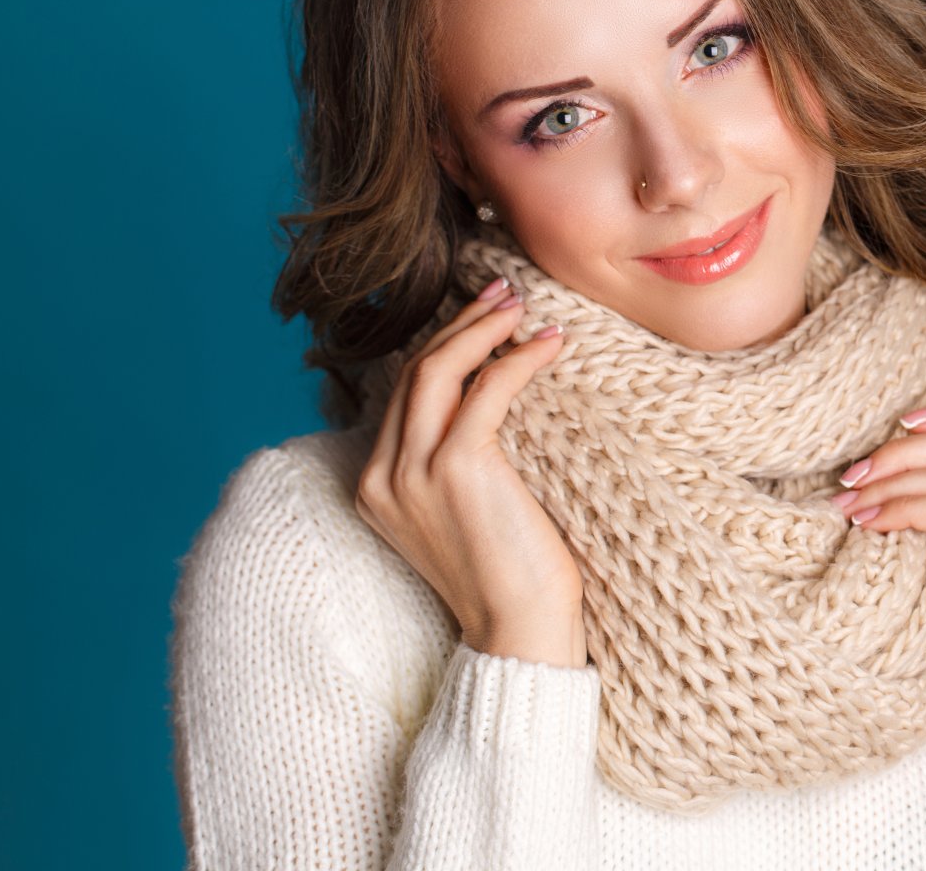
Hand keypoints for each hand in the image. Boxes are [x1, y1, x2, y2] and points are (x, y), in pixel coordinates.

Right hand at [355, 276, 585, 666]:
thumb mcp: (467, 514)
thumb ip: (456, 462)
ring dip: (482, 329)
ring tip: (521, 305)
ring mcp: (413, 473)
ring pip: (437, 370)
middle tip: (503, 293)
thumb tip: (489, 401)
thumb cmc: (511, 577)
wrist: (520, 633)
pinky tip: (549, 343)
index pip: (404, 394)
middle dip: (460, 324)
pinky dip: (517, 358)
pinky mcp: (456, 468)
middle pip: (415, 372)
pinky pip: (486, 390)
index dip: (443, 345)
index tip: (483, 315)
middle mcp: (383, 476)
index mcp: (376, 487)